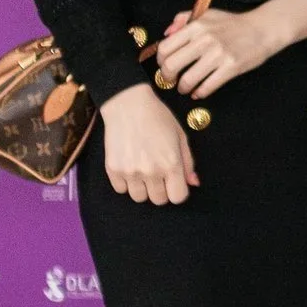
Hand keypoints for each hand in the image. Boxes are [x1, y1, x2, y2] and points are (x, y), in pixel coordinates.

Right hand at [98, 83, 198, 203]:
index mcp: (171, 164)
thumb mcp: (181, 137)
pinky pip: (121, 190)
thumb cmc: (159, 118)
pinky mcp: (113, 169)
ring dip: (143, 188)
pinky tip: (129, 167)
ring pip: (139, 197)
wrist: (128, 105)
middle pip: (158, 200)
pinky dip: (125, 183)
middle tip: (158, 174)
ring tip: (143, 170)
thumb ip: (188, 163)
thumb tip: (193, 183)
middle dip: (161, 190)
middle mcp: (151, 171)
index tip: (174, 182)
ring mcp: (130, 172)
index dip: (177, 191)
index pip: (178, 197)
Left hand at [154, 0, 306, 98]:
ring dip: (183, 87)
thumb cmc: (235, 24)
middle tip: (170, 80)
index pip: (165, 47)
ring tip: (184, 88)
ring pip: (188, 79)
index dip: (160, 61)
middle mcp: (205, 40)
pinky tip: (199, 92)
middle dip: (167, 76)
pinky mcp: (231, 67)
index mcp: (196, 26)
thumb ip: (184, 20)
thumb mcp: (207, 14)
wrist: (263, 29)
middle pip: (171, 65)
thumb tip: (167, 33)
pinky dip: (200, 92)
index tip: (164, 65)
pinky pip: (208, 86)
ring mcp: (218, 54)